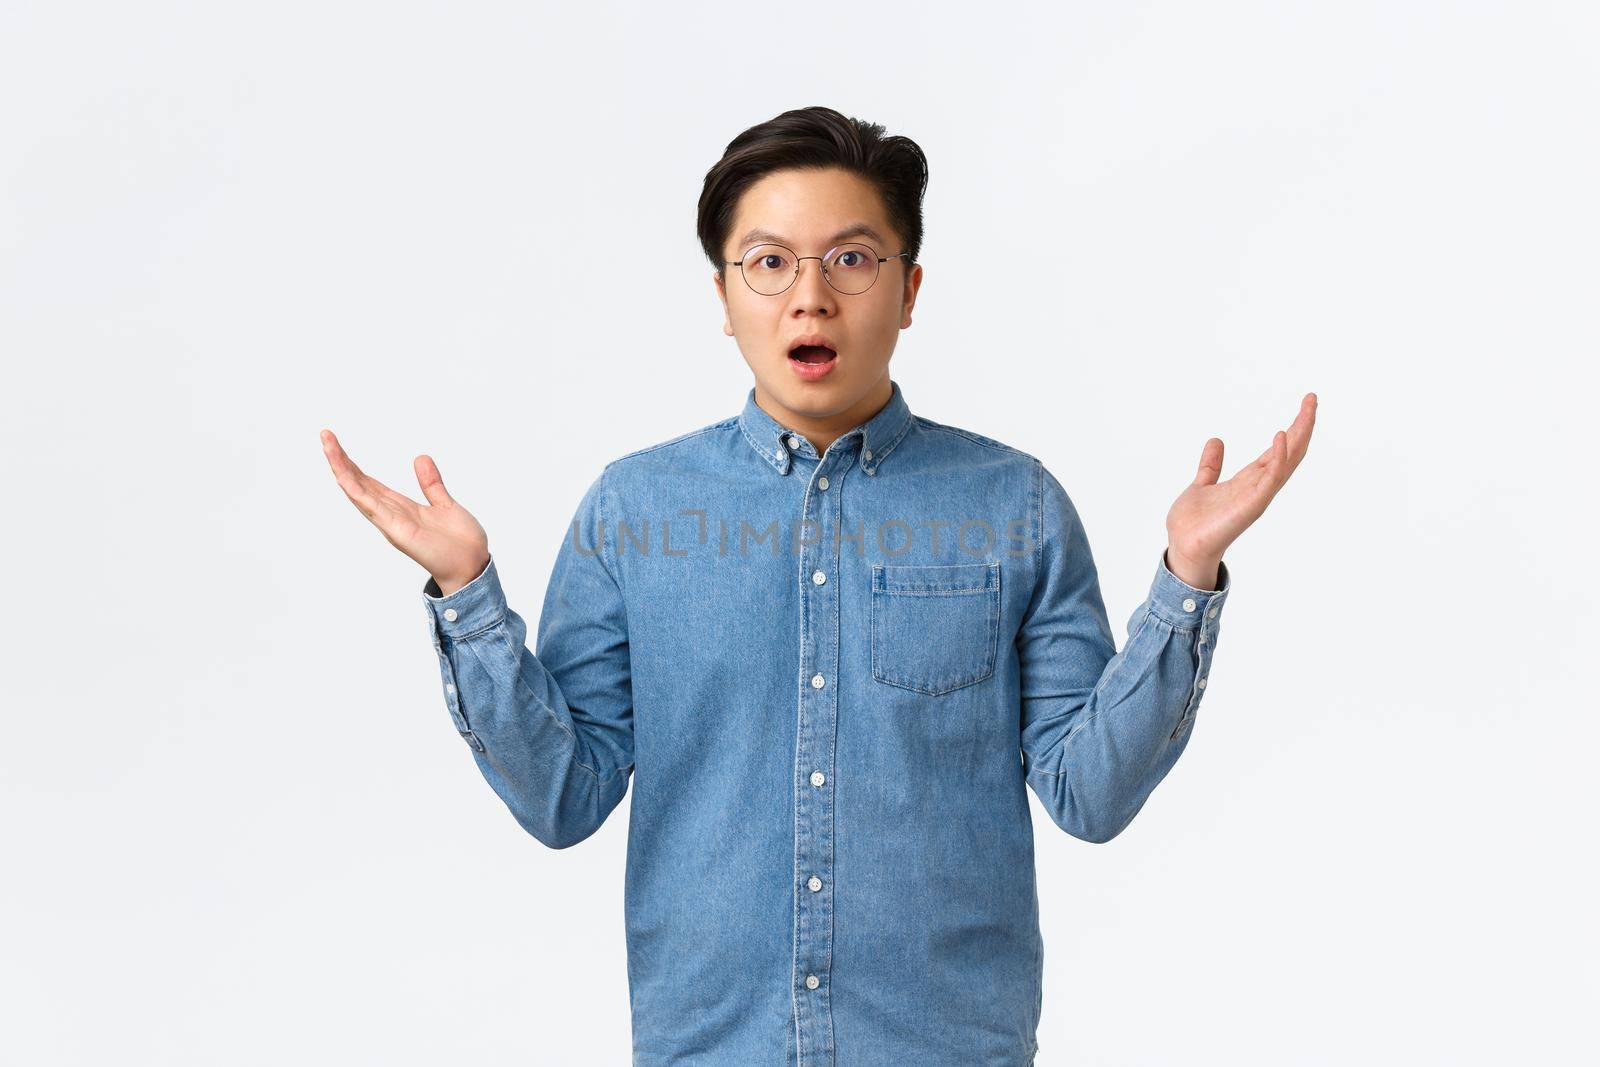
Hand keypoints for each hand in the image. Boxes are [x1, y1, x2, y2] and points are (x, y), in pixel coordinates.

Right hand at [320, 428, 489, 593]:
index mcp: (399, 507)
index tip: (337, 442)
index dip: (352, 463)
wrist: (472, 566)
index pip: (368, 482)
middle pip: (358, 483)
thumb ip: (431, 484)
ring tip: (327, 445)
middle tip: (324, 435)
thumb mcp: (445, 504)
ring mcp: (391, 523)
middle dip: (340, 460)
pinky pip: (374, 509)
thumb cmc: (459, 543)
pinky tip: (344, 477)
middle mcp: (390, 514)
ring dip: (342, 469)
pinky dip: (358, 493)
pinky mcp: (398, 531)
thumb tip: (421, 458)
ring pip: (359, 492)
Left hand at [1165, 393, 1317, 578]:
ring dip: (1299, 435)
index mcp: (1250, 480)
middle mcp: (1259, 485)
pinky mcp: (1252, 503)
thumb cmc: (1194, 523)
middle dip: (1303, 426)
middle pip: (1290, 452)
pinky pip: (1271, 477)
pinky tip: (1281, 436)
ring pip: (1287, 461)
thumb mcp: (1202, 484)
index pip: (1278, 450)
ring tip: (1308, 410)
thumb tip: (1216, 441)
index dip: (1293, 428)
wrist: (1184, 546)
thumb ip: (1211, 465)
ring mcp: (1259, 494)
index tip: (1305, 405)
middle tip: (1313, 399)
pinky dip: (1278, 456)